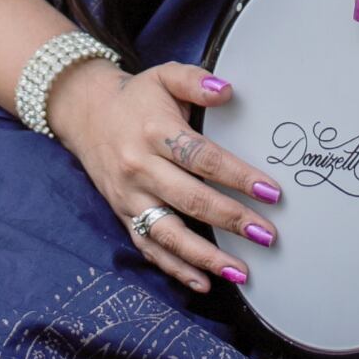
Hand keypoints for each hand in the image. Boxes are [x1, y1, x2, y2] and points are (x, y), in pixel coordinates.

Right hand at [50, 60, 282, 295]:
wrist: (87, 114)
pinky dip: (175, 269)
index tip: (270, 192)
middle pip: (190, 199)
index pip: (202, 158)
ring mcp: (130, 196)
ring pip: (169, 233)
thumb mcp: (165, 76)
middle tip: (267, 235)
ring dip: (206, 257)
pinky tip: (203, 282)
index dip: (237, 176)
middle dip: (232, 220)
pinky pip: (149, 247)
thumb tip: (226, 90)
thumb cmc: (136, 97)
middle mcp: (140, 168)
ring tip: (241, 272)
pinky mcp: (123, 215)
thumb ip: (196, 81)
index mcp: (155, 132)